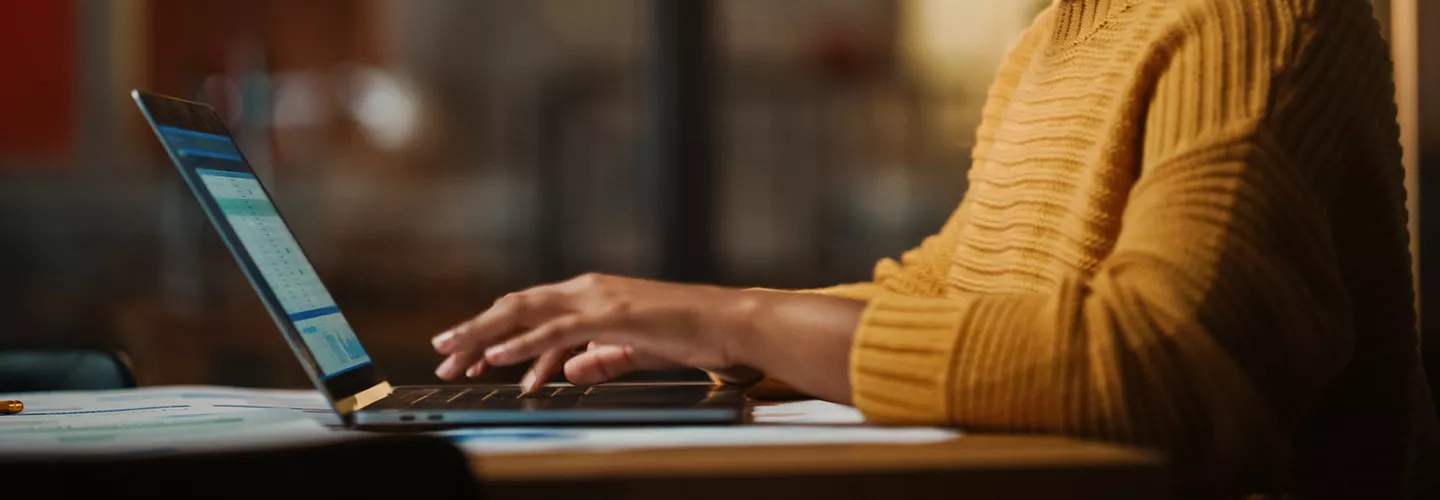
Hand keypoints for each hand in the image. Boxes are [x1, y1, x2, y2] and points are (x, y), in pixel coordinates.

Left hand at [431, 273, 758, 391]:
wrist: (726, 323)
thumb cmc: (687, 334)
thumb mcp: (633, 350)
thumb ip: (599, 358)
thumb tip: (567, 370)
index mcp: (591, 295)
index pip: (529, 311)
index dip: (492, 331)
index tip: (463, 354)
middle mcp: (586, 290)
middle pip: (515, 307)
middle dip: (474, 331)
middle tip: (442, 354)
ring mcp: (597, 299)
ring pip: (525, 314)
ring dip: (485, 336)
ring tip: (455, 357)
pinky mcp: (610, 315)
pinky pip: (555, 331)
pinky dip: (521, 344)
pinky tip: (497, 357)